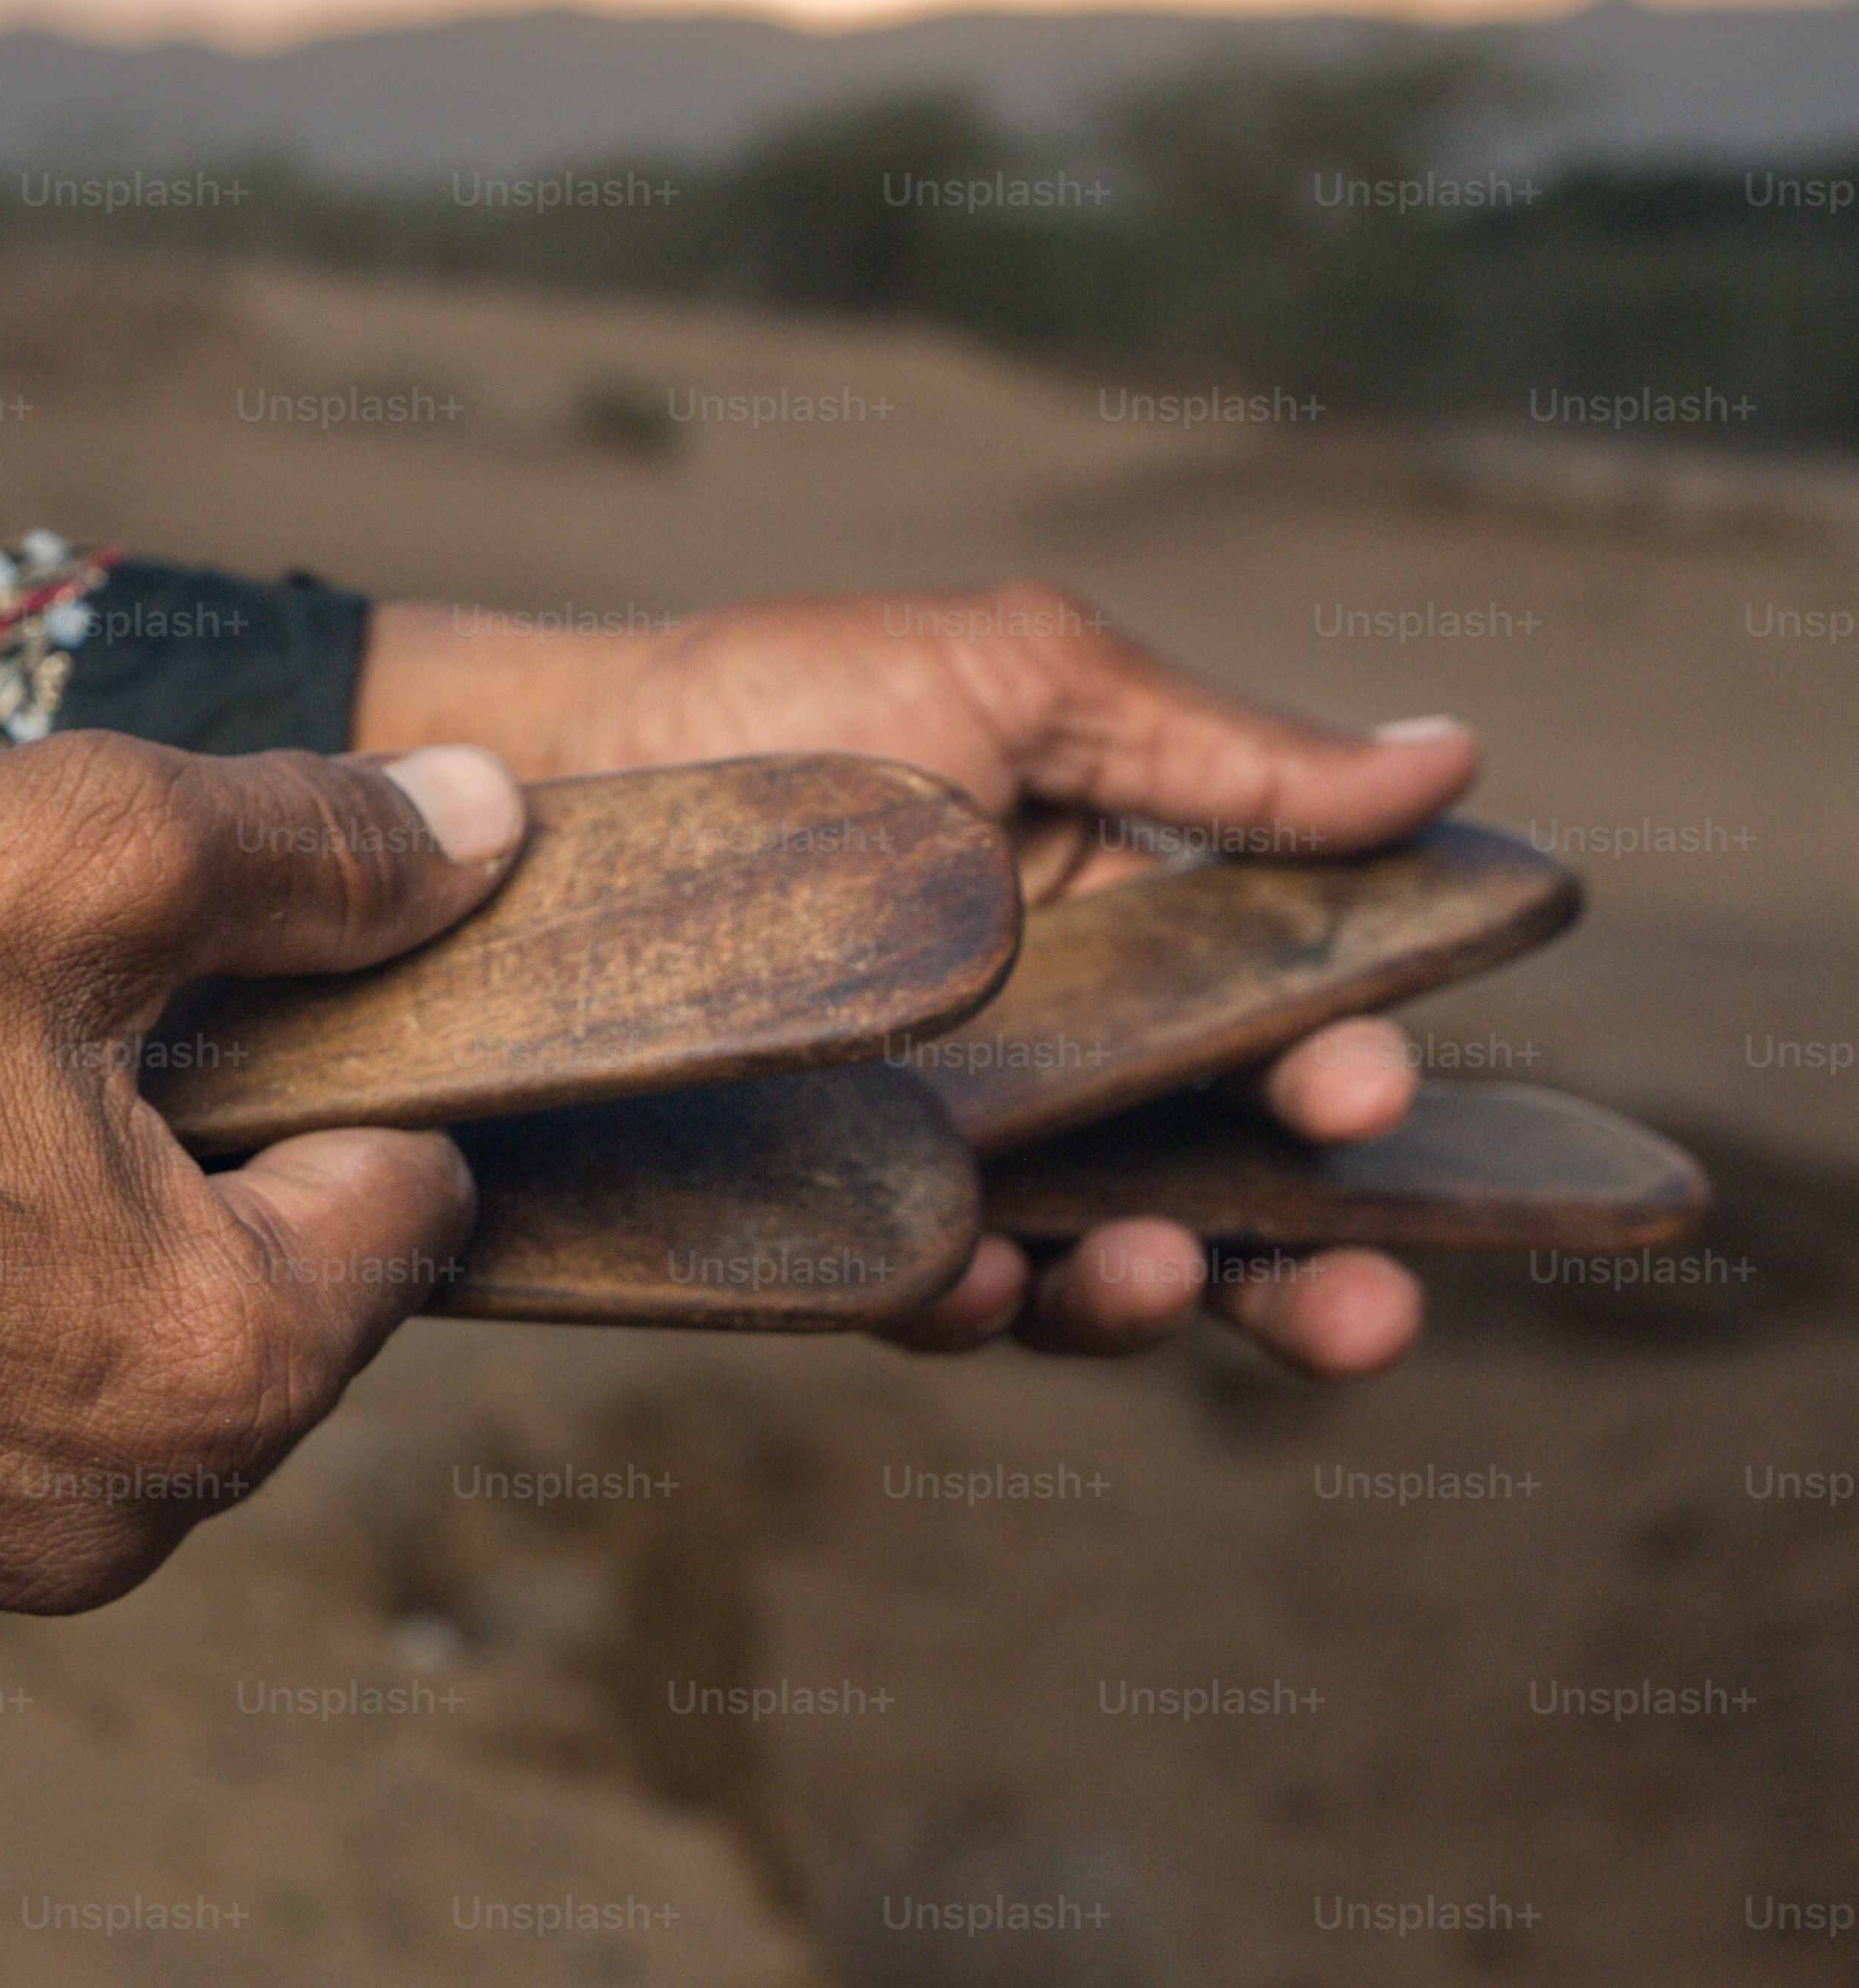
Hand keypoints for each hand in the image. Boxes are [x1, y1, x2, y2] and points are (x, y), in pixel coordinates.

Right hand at [0, 734, 529, 1642]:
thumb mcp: (74, 850)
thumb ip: (319, 848)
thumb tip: (496, 832)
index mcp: (224, 1374)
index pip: (410, 1204)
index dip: (325, 1066)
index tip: (185, 1000)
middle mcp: (108, 1536)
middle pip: (240, 1315)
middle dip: (172, 1181)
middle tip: (2, 1050)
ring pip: (73, 1398)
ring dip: (29, 1280)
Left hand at [359, 581, 1474, 1378]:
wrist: (542, 764)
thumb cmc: (782, 696)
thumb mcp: (1018, 683)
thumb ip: (1221, 753)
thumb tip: (1445, 761)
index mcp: (1130, 944)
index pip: (1287, 1051)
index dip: (1353, 1096)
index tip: (1372, 1098)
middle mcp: (1048, 1070)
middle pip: (1224, 1204)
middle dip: (1314, 1271)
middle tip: (1361, 1304)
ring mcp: (927, 1152)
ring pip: (1080, 1276)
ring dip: (1143, 1301)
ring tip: (1156, 1270)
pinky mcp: (802, 1212)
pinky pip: (900, 1294)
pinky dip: (953, 1301)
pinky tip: (972, 1276)